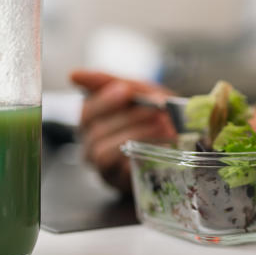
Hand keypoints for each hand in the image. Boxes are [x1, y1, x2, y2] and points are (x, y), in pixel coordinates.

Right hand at [69, 70, 175, 190]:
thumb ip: (111, 81)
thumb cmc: (152, 114)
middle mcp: (89, 141)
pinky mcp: (115, 180)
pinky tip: (163, 145)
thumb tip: (73, 75)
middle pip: (96, 130)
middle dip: (129, 117)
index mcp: (92, 117)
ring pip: (103, 149)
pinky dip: (140, 154)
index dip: (103, 100)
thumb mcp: (139, 91)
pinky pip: (119, 168)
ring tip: (164, 126)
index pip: (87, 109)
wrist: (182, 143)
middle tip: (157, 108)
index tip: (125, 90)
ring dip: (137, 135)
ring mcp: (99, 163)